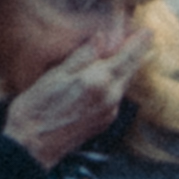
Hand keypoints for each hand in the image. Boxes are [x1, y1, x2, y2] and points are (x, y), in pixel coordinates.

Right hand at [0, 19, 143, 168]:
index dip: (138, 41)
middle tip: (145, 38)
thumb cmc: (36, 109)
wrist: (31, 147)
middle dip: (138, 53)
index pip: (127, 55)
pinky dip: (118, 83)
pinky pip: (117, 96)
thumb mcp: (56, 74)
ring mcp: (109, 112)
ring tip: (130, 53)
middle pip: (131, 70)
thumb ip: (82, 55)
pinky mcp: (104, 122)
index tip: (147, 31)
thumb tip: (102, 37)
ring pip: (124, 83)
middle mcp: (110, 97)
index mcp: (98, 80)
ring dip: (128, 67)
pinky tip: (112, 77)